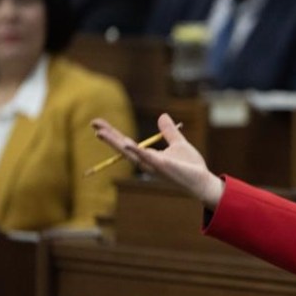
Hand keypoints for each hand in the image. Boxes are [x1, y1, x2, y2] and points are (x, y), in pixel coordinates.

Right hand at [91, 112, 223, 207]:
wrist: (202, 180)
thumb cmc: (190, 166)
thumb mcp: (178, 143)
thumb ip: (169, 131)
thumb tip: (162, 116)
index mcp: (148, 155)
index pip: (126, 142)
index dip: (113, 133)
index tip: (99, 124)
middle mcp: (146, 161)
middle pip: (122, 146)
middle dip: (108, 135)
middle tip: (93, 123)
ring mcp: (152, 164)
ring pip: (129, 152)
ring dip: (114, 142)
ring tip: (99, 133)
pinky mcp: (162, 166)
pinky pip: (146, 157)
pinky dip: (136, 151)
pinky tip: (126, 144)